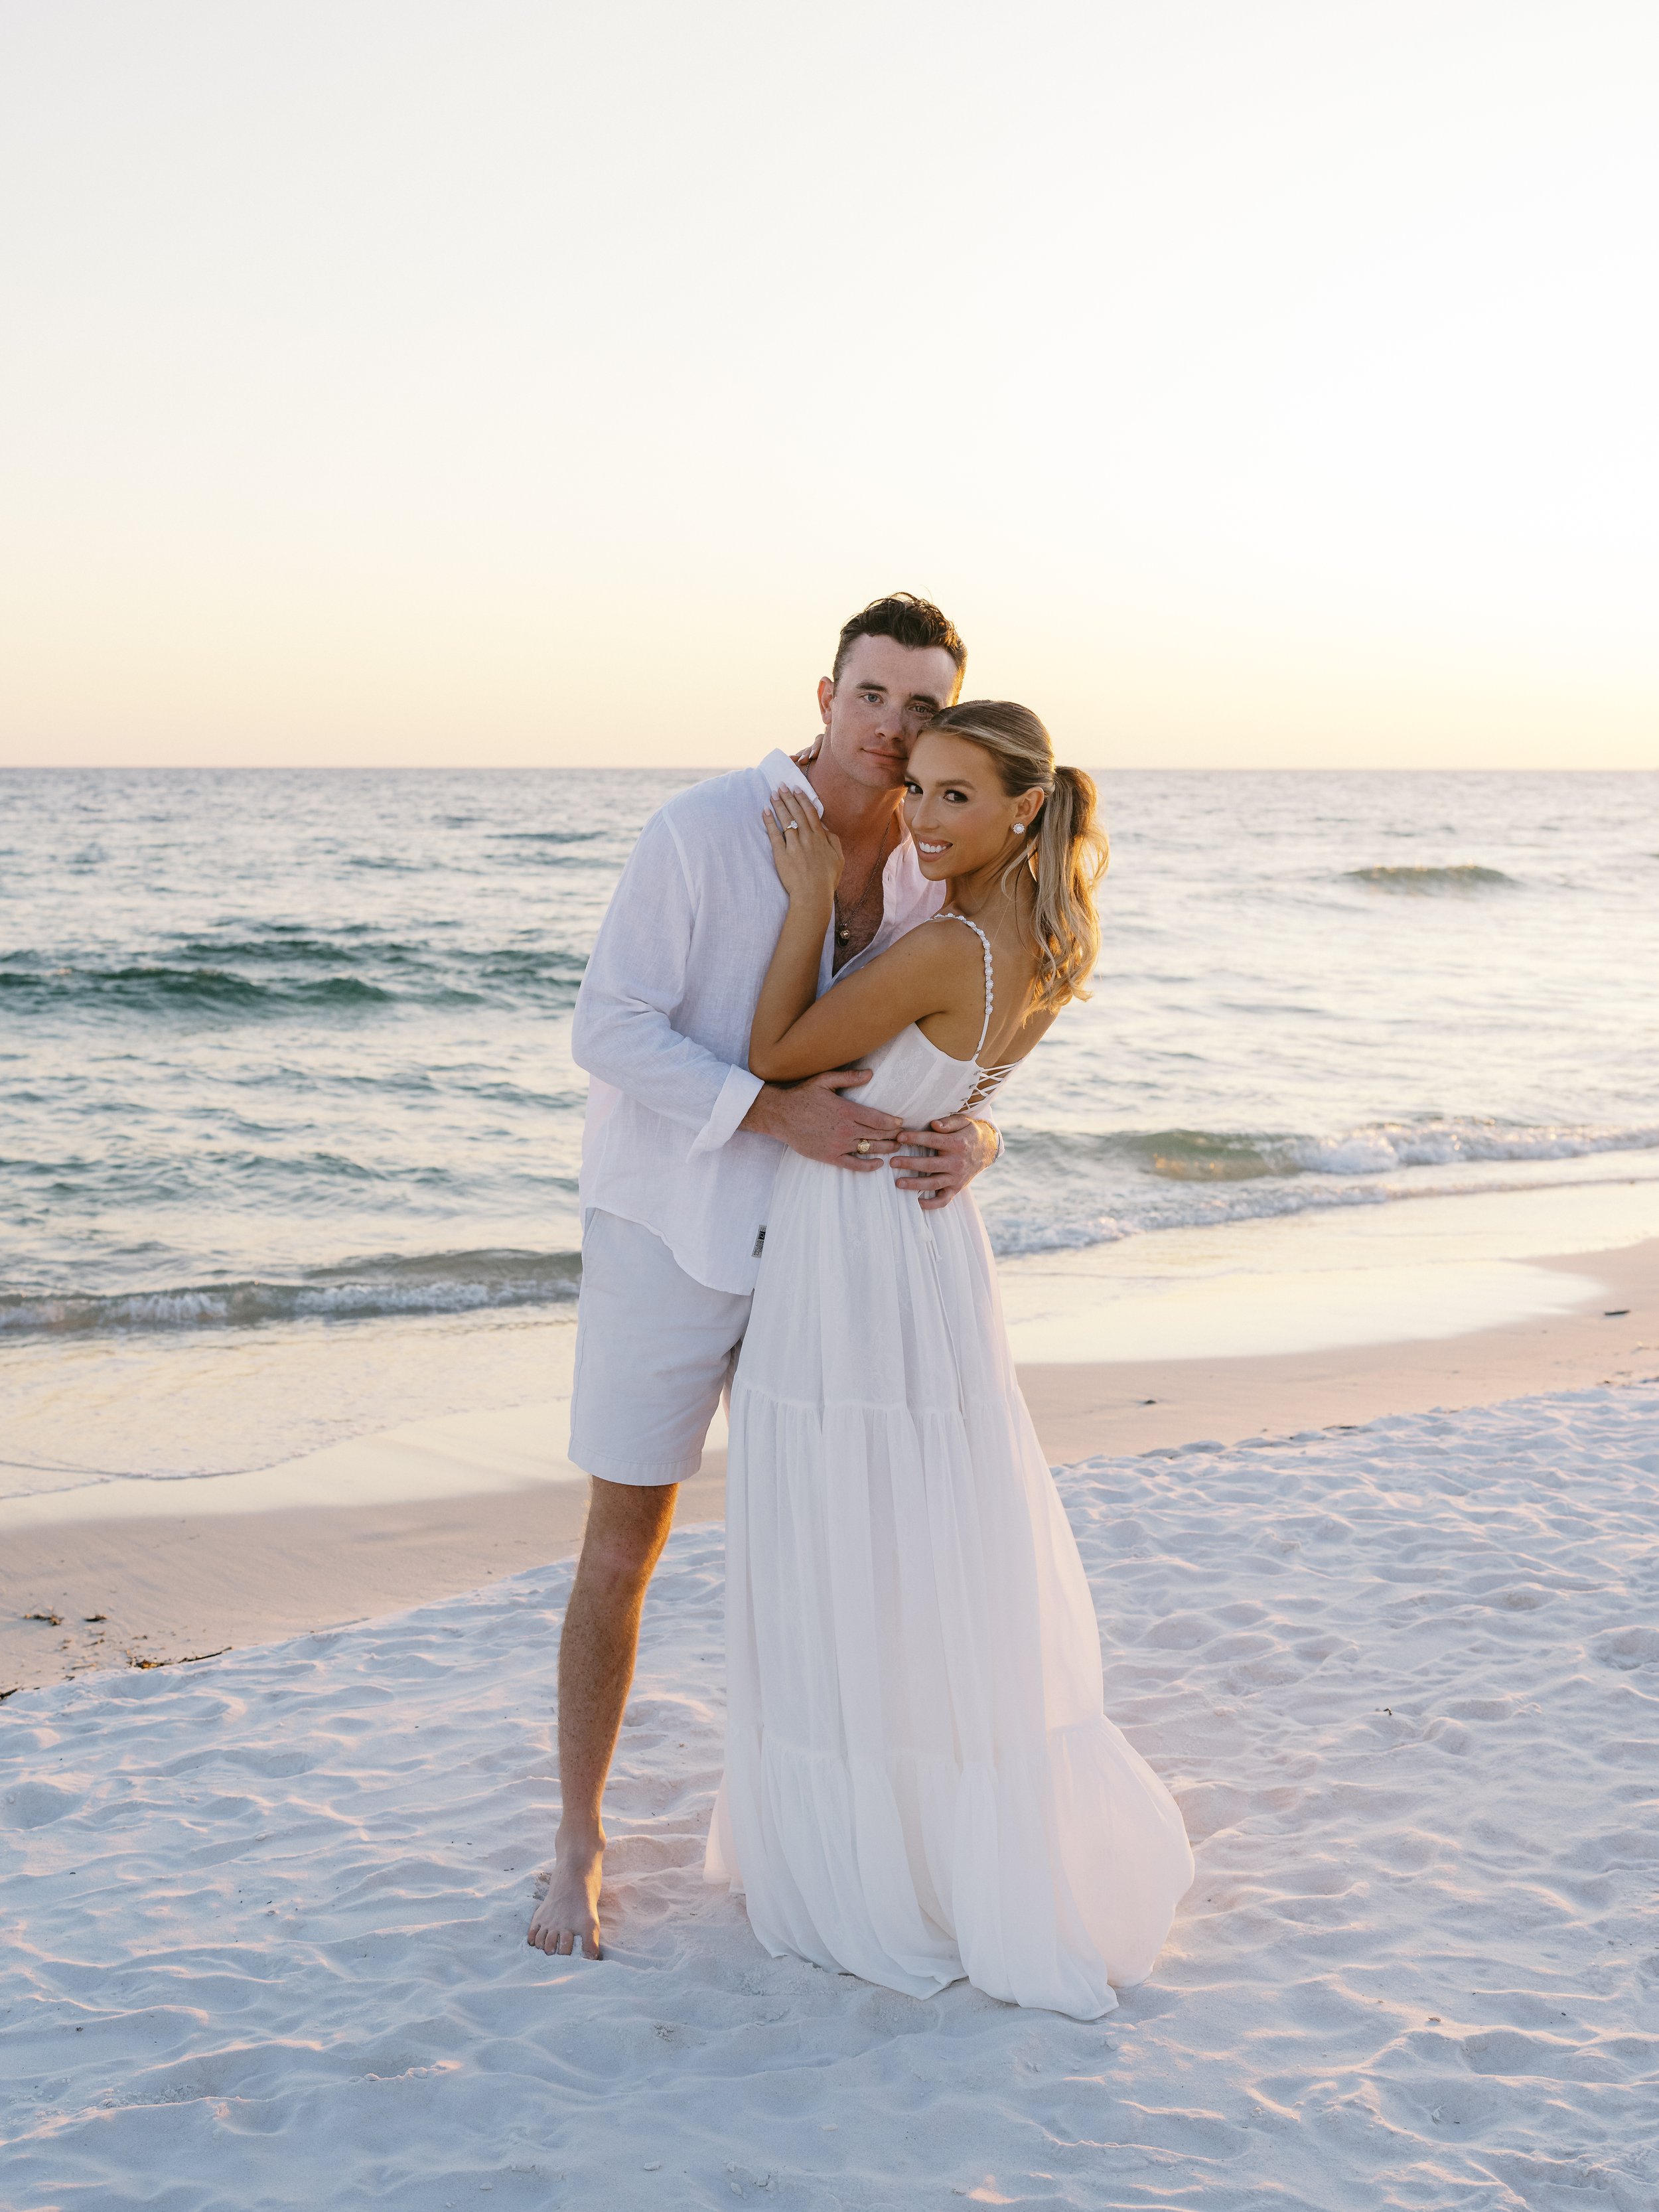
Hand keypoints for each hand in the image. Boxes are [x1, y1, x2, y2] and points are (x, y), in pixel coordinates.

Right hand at [741, 1070, 902, 1169]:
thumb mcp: (824, 1080)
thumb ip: (848, 1077)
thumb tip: (870, 1073)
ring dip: (886, 1149)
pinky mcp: (829, 1156)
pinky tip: (878, 1164)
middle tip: (904, 1136)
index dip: (892, 1123)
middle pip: (877, 1134)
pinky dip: (868, 1166)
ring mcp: (838, 1145)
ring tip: (896, 1148)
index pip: (878, 1119)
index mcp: (846, 1110)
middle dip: (893, 1135)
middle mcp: (845, 1129)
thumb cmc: (802, 1096)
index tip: (900, 1123)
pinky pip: (853, 1164)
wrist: (780, 1115)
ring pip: (869, 1149)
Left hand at [763, 787, 841, 907]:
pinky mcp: (781, 855)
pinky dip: (769, 822)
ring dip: (779, 805)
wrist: (813, 895)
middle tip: (781, 785)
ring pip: (785, 820)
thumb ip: (833, 841)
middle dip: (788, 797)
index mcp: (820, 838)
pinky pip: (774, 834)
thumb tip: (825, 828)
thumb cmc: (827, 880)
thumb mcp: (838, 859)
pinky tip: (765, 811)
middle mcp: (807, 838)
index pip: (810, 813)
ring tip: (772, 794)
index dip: (803, 799)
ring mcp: (793, 846)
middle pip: (796, 813)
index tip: (797, 789)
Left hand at [890, 1115, 999, 1209]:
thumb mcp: (962, 1122)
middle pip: (930, 1165)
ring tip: (898, 1183)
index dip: (915, 1138)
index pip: (932, 1141)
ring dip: (915, 1184)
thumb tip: (934, 1124)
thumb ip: (948, 1122)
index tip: (899, 1137)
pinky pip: (944, 1200)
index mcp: (957, 1144)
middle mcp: (957, 1163)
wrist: (987, 1149)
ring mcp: (956, 1178)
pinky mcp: (956, 1188)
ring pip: (934, 1184)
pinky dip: (931, 1204)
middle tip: (892, 1162)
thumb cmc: (968, 1133)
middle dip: (909, 1164)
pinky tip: (917, 1202)